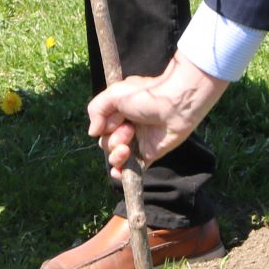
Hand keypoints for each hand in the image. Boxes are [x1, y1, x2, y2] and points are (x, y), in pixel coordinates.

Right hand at [87, 56, 228, 176]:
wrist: (174, 105)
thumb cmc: (146, 95)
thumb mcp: (114, 94)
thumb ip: (96, 110)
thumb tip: (93, 133)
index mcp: (119, 112)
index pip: (102, 127)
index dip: (105, 126)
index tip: (117, 118)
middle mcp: (127, 128)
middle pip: (106, 144)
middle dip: (113, 140)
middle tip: (129, 129)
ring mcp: (137, 143)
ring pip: (115, 157)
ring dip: (116, 155)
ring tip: (127, 148)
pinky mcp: (148, 155)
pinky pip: (131, 170)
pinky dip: (122, 173)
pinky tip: (118, 172)